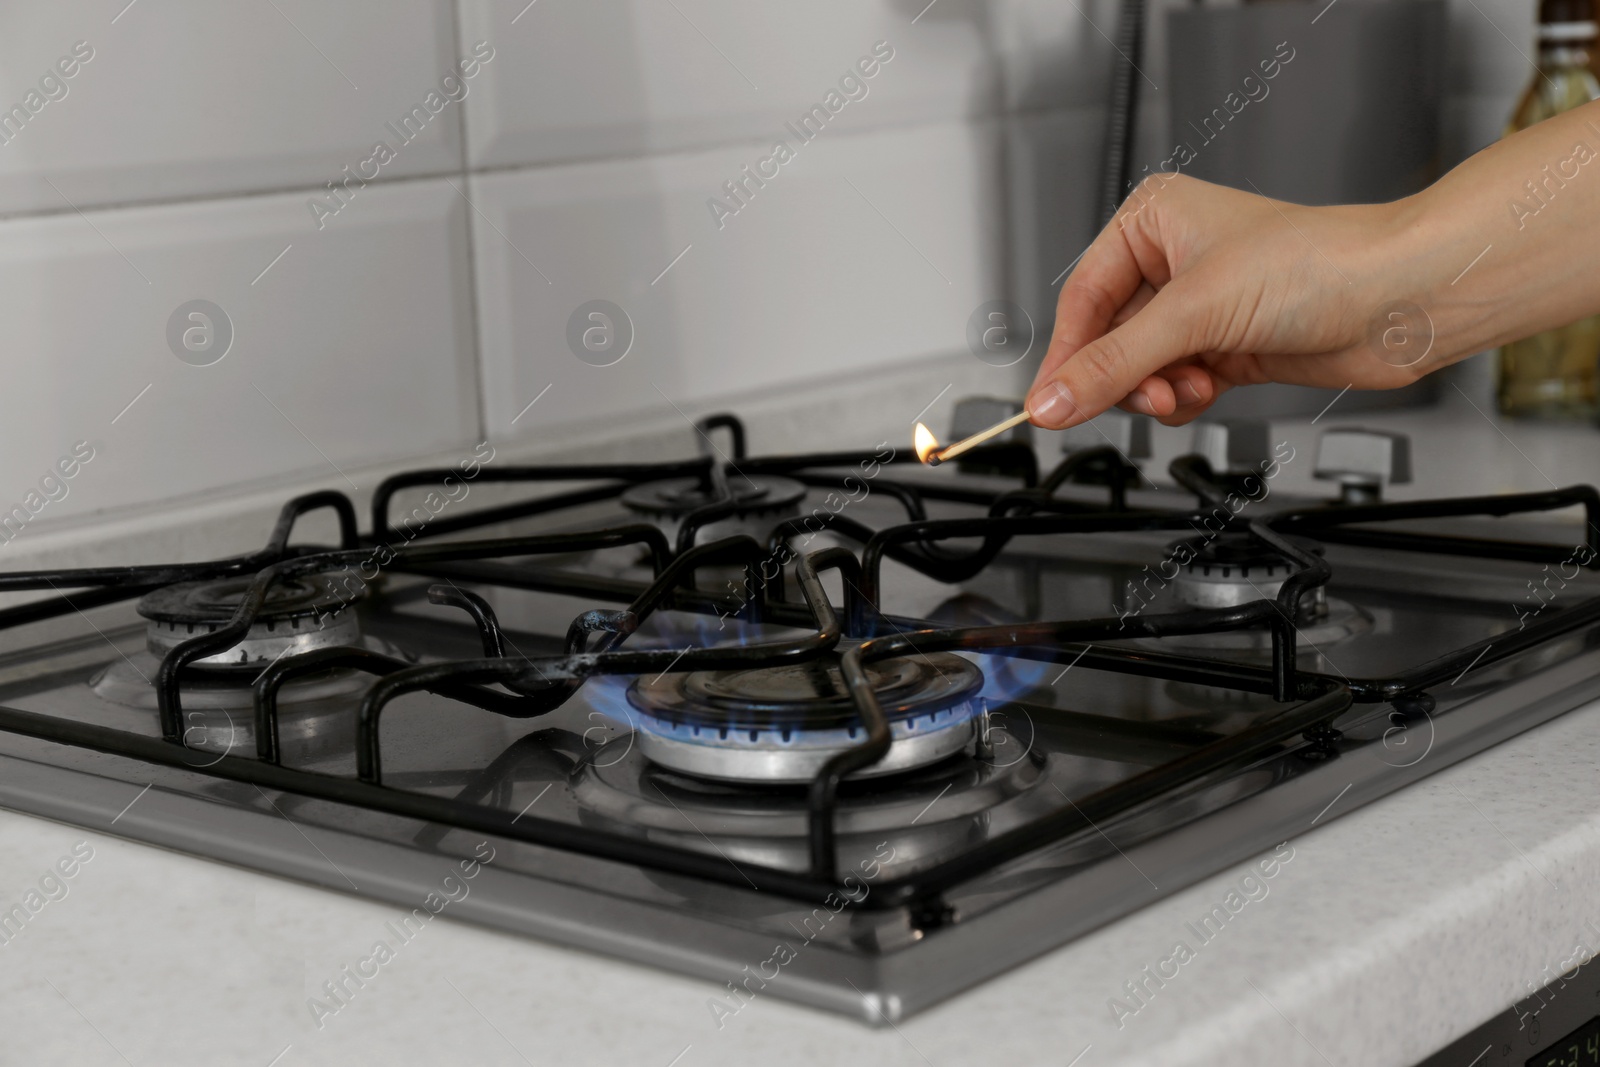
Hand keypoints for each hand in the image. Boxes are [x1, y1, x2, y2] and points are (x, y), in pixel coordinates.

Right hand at [1026, 172, 1418, 428]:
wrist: (1399, 299)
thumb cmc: (1321, 264)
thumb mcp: (1194, 314)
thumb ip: (1114, 365)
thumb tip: (1051, 400)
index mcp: (1153, 222)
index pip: (1083, 299)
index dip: (1068, 355)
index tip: (1050, 404)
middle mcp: (1173, 261)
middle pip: (1108, 340)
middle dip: (1126, 376)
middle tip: (1142, 395)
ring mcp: (1201, 307)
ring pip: (1140, 368)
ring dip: (1158, 389)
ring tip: (1189, 387)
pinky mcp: (1226, 345)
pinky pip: (1174, 384)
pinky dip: (1185, 397)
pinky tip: (1211, 387)